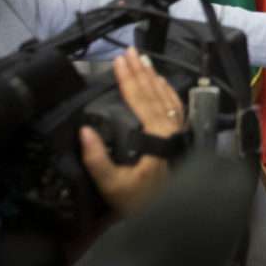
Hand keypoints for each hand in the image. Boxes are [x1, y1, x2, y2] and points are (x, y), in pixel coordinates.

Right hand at [80, 47, 184, 213]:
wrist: (173, 213)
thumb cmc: (140, 200)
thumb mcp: (112, 185)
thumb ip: (96, 159)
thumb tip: (84, 131)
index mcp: (156, 133)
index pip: (139, 98)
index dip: (127, 78)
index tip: (118, 60)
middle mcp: (171, 126)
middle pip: (153, 91)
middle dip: (140, 70)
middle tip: (129, 52)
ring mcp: (178, 129)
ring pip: (166, 95)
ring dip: (153, 76)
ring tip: (143, 59)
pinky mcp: (181, 135)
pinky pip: (174, 105)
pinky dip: (166, 90)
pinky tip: (161, 82)